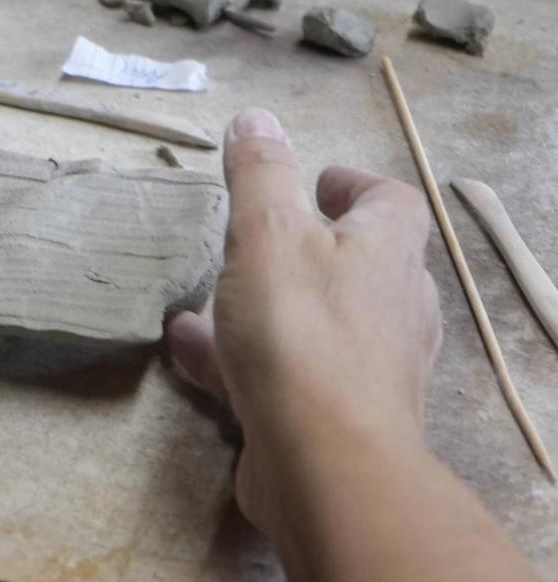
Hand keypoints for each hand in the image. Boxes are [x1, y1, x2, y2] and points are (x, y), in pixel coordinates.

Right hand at [166, 108, 441, 533]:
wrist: (327, 463)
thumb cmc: (301, 335)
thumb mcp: (267, 234)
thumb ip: (259, 174)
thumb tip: (256, 118)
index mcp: (388, 251)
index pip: (390, 200)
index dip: (352, 185)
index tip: (310, 183)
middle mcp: (393, 307)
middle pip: (358, 263)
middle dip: (306, 248)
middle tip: (254, 238)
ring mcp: (369, 368)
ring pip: (316, 322)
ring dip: (264, 305)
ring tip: (204, 299)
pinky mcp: (336, 418)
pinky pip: (285, 373)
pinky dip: (240, 357)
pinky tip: (188, 352)